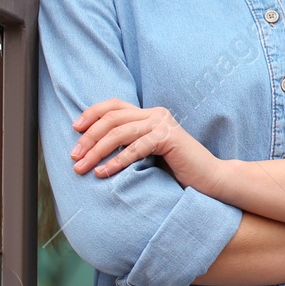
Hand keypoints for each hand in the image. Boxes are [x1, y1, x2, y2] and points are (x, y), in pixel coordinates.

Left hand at [68, 98, 225, 193]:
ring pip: (119, 132)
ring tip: (82, 168)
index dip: (91, 114)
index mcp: (150, 114)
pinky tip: (104, 173)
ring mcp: (163, 124)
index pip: (114, 105)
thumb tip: (92, 147)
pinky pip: (135, 147)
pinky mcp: (169, 137)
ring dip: (96, 151)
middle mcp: (156, 114)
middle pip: (112, 118)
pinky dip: (116, 161)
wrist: (210, 179)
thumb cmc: (178, 170)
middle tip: (73, 157)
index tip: (74, 130)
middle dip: (88, 138)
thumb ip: (130, 143)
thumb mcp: (148, 153)